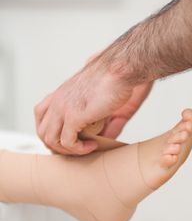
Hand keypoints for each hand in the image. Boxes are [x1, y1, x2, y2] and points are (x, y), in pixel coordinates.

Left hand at [34, 57, 152, 154]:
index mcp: (61, 94)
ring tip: (86, 148)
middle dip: (57, 146)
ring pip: (50, 139)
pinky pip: (67, 142)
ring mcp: (63, 108)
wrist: (121, 69)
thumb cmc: (115, 79)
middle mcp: (58, 100)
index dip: (51, 132)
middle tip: (76, 149)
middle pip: (42, 131)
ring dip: (67, 151)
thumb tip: (104, 138)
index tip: (68, 140)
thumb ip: (100, 120)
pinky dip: (79, 149)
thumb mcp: (101, 101)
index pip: (41, 115)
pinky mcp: (73, 115)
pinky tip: (92, 145)